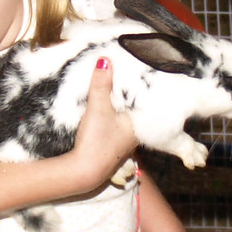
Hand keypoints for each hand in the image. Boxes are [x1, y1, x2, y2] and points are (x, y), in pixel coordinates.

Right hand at [70, 58, 137, 190]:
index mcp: (140, 122)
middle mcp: (136, 131)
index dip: (147, 85)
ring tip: (121, 82)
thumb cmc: (96, 142)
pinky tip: (110, 104)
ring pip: (128, 115)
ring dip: (124, 102)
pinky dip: (116, 111)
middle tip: (133, 70)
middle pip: (139, 106)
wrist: (84, 171)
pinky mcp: (113, 143)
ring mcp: (125, 138)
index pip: (148, 99)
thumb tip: (105, 60)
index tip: (146, 69)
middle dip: (135, 92)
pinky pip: (118, 121)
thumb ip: (101, 84)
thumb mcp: (98, 108)